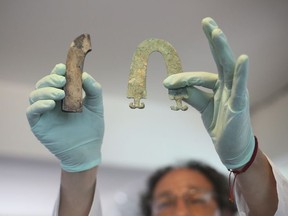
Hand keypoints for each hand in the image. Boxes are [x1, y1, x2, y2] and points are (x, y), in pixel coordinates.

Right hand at [26, 64, 103, 171]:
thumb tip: (85, 75)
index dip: (58, 71)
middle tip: (62, 81)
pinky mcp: (39, 124)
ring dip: (46, 91)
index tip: (64, 68)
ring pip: (35, 95)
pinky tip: (51, 104)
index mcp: (65, 96)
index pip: (57, 79)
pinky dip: (39, 105)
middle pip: (44, 84)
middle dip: (51, 79)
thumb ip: (94, 90)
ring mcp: (44, 113)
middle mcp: (52, 102)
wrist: (87, 151)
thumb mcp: (96, 107)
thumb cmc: (91, 129)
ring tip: (59, 94)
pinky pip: (32, 111)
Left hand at [163, 17, 254, 169]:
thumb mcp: (203, 107)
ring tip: (216, 32)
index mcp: (220, 86)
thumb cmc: (220, 124)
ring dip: (222, 49)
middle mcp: (229, 85)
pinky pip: (240, 87)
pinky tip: (242, 58)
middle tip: (206, 21)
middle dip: (214, 40)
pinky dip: (242, 72)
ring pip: (228, 68)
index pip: (199, 76)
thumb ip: (190, 94)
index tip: (167, 84)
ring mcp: (236, 93)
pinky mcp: (240, 105)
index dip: (183, 79)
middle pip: (221, 59)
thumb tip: (172, 86)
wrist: (231, 147)